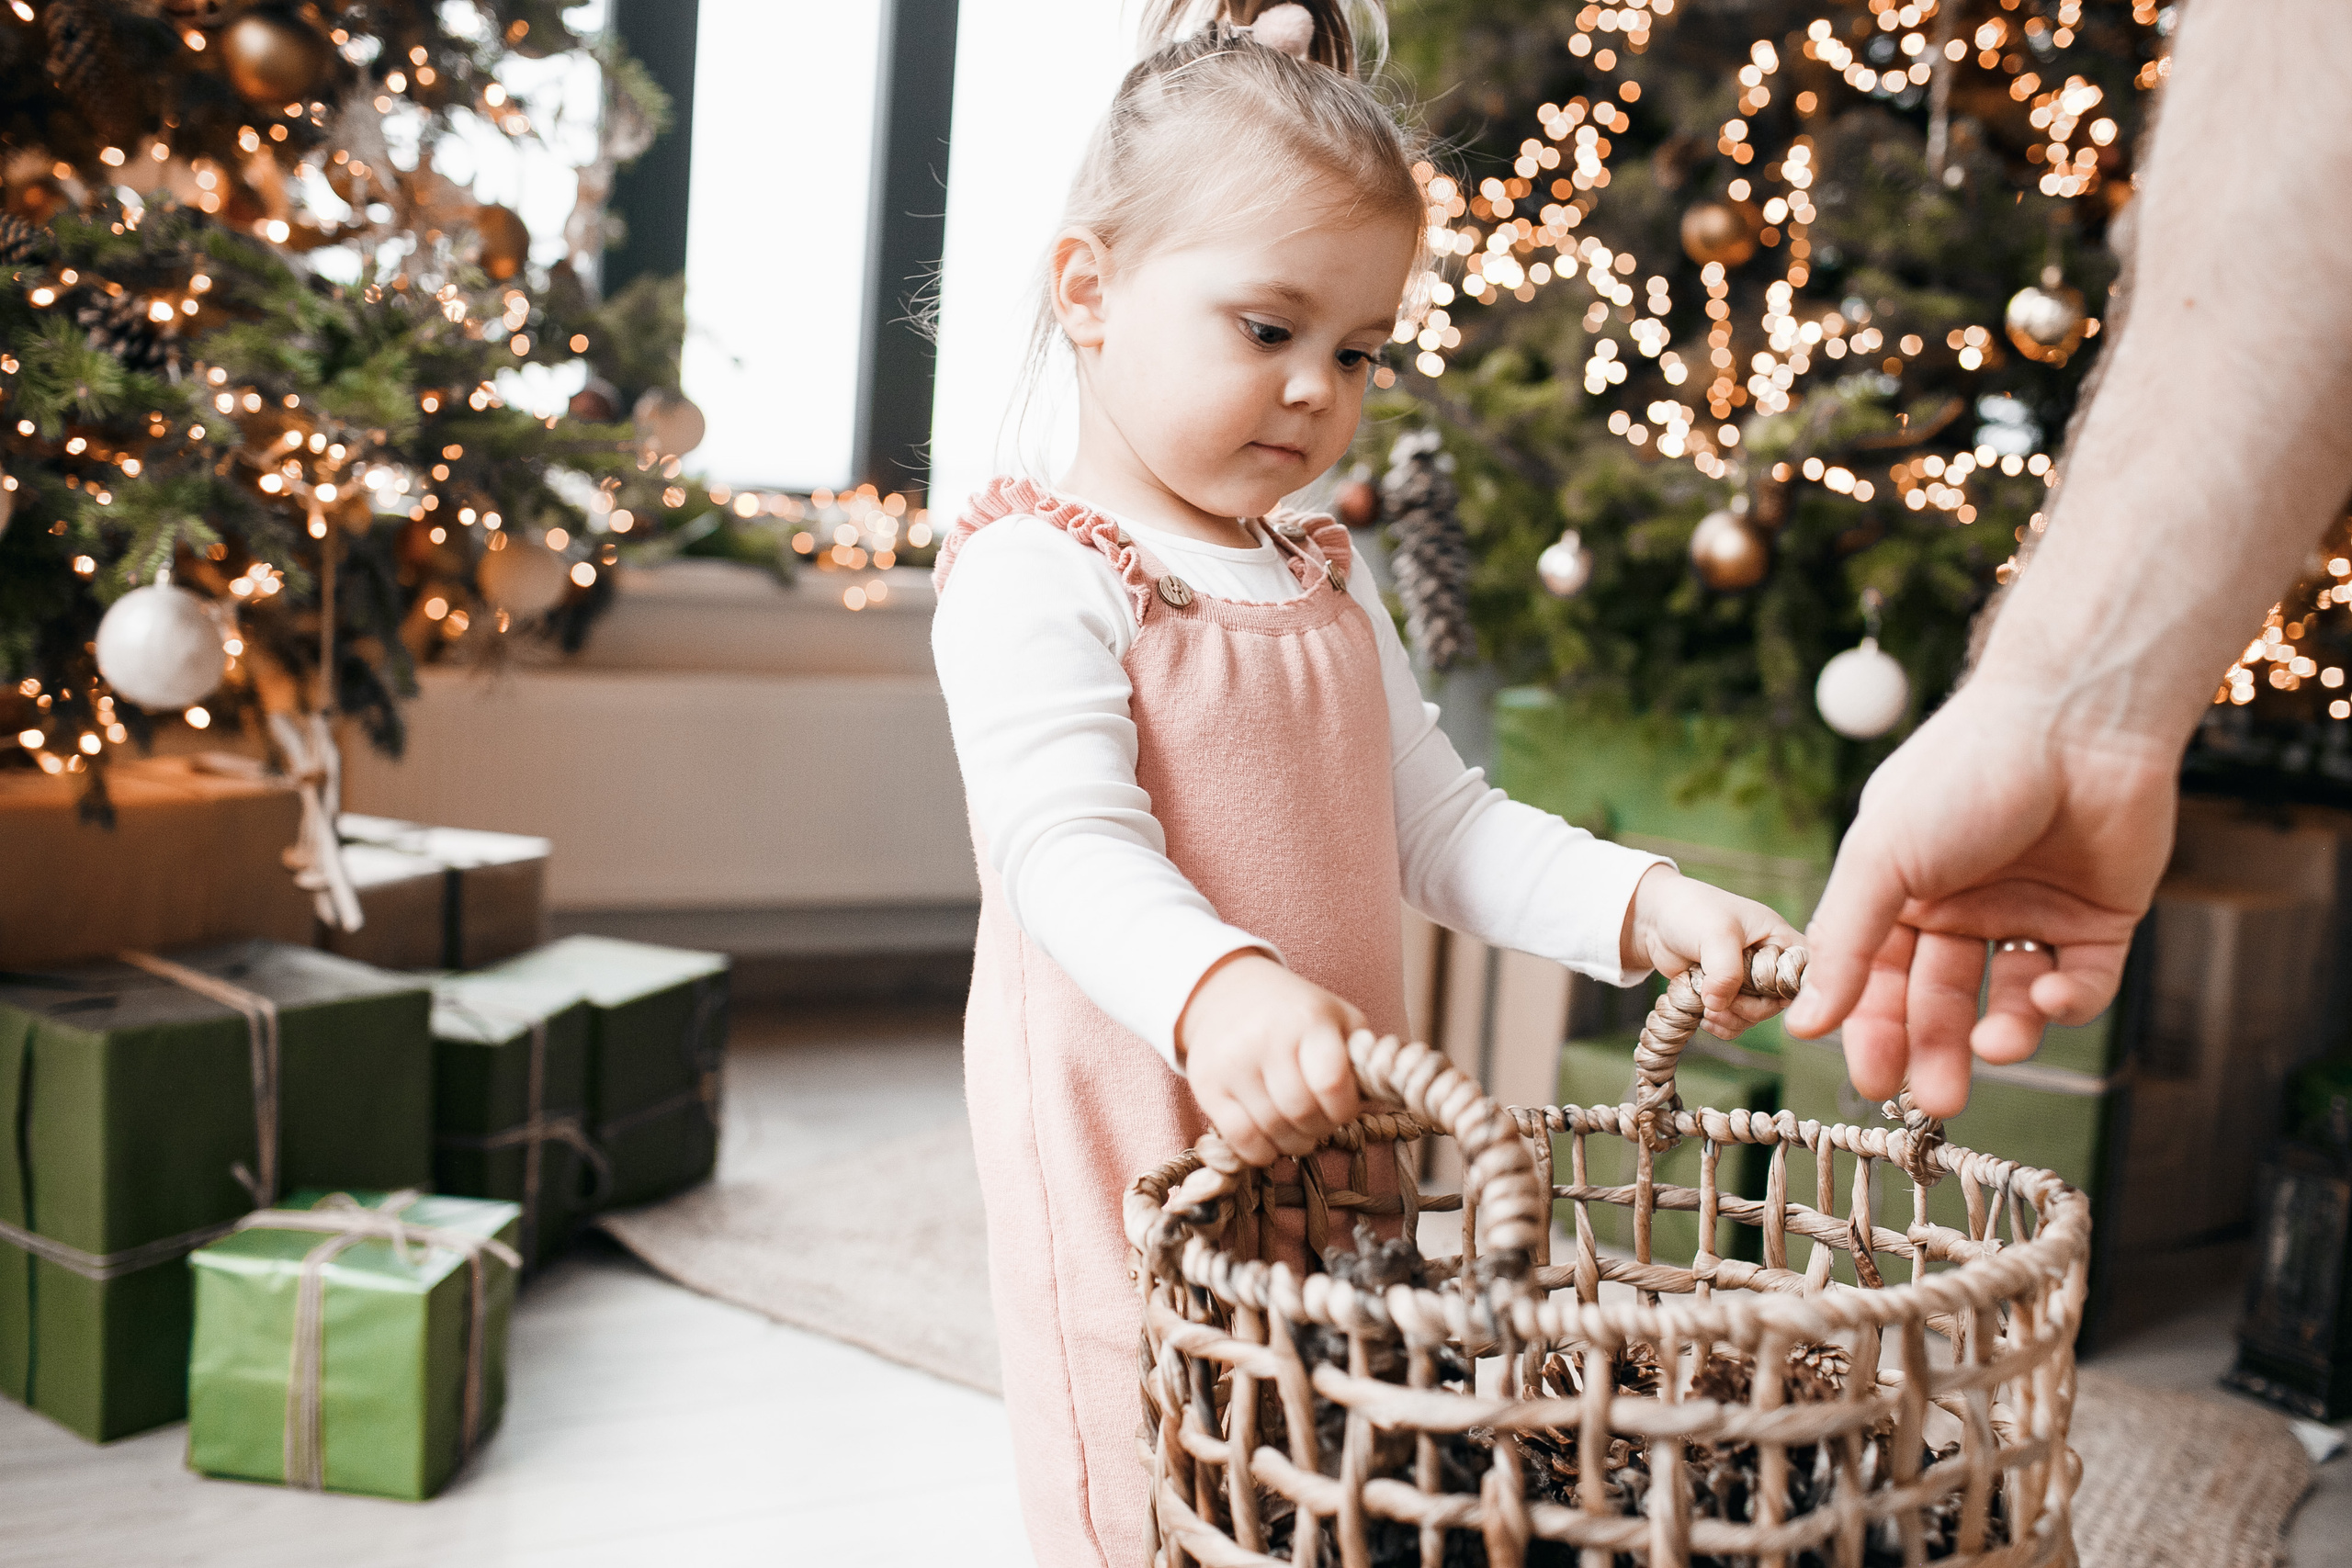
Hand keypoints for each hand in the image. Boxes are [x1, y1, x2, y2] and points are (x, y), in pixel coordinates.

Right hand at [1176, 951, 1365, 1165]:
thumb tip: (1385, 1096)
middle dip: (1319, 1129)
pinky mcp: (1207, 1085)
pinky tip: (1270, 1137)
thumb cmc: (1295, 1013)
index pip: (1332, 1085)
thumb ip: (1364, 1055)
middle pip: (1302, 1114)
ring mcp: (1232, 1064)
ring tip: (1298, 1129)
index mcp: (1308, 1021)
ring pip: (1272, 1131)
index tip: (1343, 1107)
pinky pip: (1239, 1140)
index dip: (1344, 1110)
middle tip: (1320, 1122)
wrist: (1226, 993)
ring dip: (1293, 1142)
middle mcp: (1266, 1040)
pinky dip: (1261, 1151)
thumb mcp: (1337, 1017)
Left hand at [1622, 866, 1806, 1036]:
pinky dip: (1721, 1024)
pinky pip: (1735, 1021)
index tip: (1767, 994)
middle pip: (1779, 1002)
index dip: (1793, 989)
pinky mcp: (1728, 994)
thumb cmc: (1692, 912)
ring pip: (1756, 1016)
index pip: (1807, 971)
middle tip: (1722, 1000)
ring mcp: (1749, 981)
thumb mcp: (1716, 934)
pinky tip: (1704, 1016)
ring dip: (1732, 1018)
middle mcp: (1770, 962)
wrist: (1654, 919)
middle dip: (1750, 1008)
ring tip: (1708, 1007)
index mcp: (1780, 938)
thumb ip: (1725, 971)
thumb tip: (1720, 1006)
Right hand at [1784, 679, 2176, 1116]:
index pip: (1875, 977)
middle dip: (1933, 1051)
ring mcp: (2030, 913)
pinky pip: (2079, 984)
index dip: (1870, 1030)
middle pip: (1939, 1000)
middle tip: (1932, 1102)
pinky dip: (2063, 1003)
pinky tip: (2047, 998)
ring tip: (1991, 1053)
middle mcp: (1962, 905)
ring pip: (2007, 1001)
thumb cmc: (1961, 776)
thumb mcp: (1881, 860)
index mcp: (1900, 889)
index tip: (1871, 1084)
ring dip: (2000, 1036)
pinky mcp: (2098, 920)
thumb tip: (1800, 1022)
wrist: (2076, 722)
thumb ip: (1844, 945)